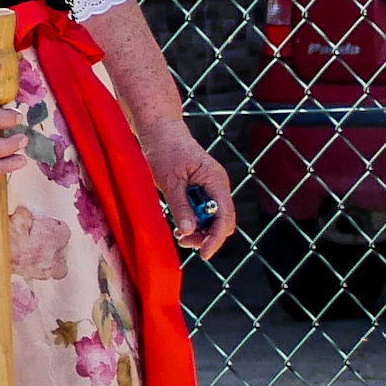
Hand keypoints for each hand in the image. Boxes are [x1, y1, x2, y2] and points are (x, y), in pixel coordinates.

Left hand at [134, 111, 239, 259]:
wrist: (161, 132)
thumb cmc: (165, 150)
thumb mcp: (169, 180)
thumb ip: (180, 205)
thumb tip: (189, 231)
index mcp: (215, 181)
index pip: (224, 215)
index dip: (216, 237)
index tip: (205, 253)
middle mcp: (218, 186)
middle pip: (222, 221)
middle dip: (207, 236)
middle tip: (183, 241)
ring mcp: (212, 188)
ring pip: (213, 218)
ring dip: (199, 230)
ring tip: (179, 235)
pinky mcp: (203, 190)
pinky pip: (204, 211)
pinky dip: (195, 221)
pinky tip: (181, 227)